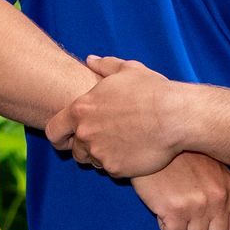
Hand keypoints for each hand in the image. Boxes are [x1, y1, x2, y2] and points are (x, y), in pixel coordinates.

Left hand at [45, 57, 185, 179]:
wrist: (175, 116)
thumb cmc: (152, 90)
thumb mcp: (127, 70)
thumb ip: (104, 66)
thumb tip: (90, 60)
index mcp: (81, 109)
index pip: (54, 130)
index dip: (59, 136)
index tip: (66, 139)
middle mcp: (85, 133)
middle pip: (75, 149)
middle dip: (85, 147)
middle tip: (104, 142)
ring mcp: (99, 153)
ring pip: (93, 161)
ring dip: (102, 156)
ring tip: (123, 144)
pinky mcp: (115, 168)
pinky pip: (111, 169)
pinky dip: (120, 164)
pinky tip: (135, 153)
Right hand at [133, 153, 229, 229]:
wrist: (155, 141)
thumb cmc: (181, 159)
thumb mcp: (214, 173)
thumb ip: (224, 198)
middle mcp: (219, 200)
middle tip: (186, 221)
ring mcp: (198, 205)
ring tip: (173, 209)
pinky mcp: (175, 209)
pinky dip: (166, 227)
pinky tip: (163, 209)